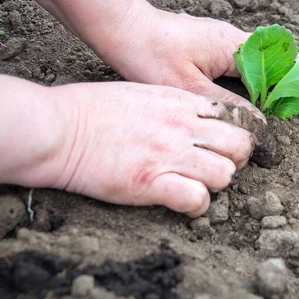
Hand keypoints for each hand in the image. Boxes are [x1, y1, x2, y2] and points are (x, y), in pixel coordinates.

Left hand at [13, 0, 298, 116]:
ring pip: (278, 62)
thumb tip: (261, 126)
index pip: (289, 66)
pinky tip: (284, 91)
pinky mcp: (220, 47)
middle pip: (291, 61)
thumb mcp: (189, 89)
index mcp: (238, 47)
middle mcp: (240, 40)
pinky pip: (261, 63)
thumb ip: (228, 107)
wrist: (124, 30)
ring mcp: (231, 42)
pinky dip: (280, 77)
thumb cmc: (150, 55)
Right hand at [53, 82, 254, 216]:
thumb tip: (195, 118)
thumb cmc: (92, 109)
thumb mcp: (144, 92)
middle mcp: (182, 126)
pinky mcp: (150, 183)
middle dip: (237, 160)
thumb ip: (175, 104)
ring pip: (226, 174)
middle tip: (220, 167)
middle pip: (240, 145)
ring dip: (218, 184)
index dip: (239, 133)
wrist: (58, 129)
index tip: (230, 145)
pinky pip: (197, 199)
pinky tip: (185, 202)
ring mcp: (168, 154)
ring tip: (200, 184)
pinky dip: (197, 206)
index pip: (235, 116)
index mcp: (180, 102)